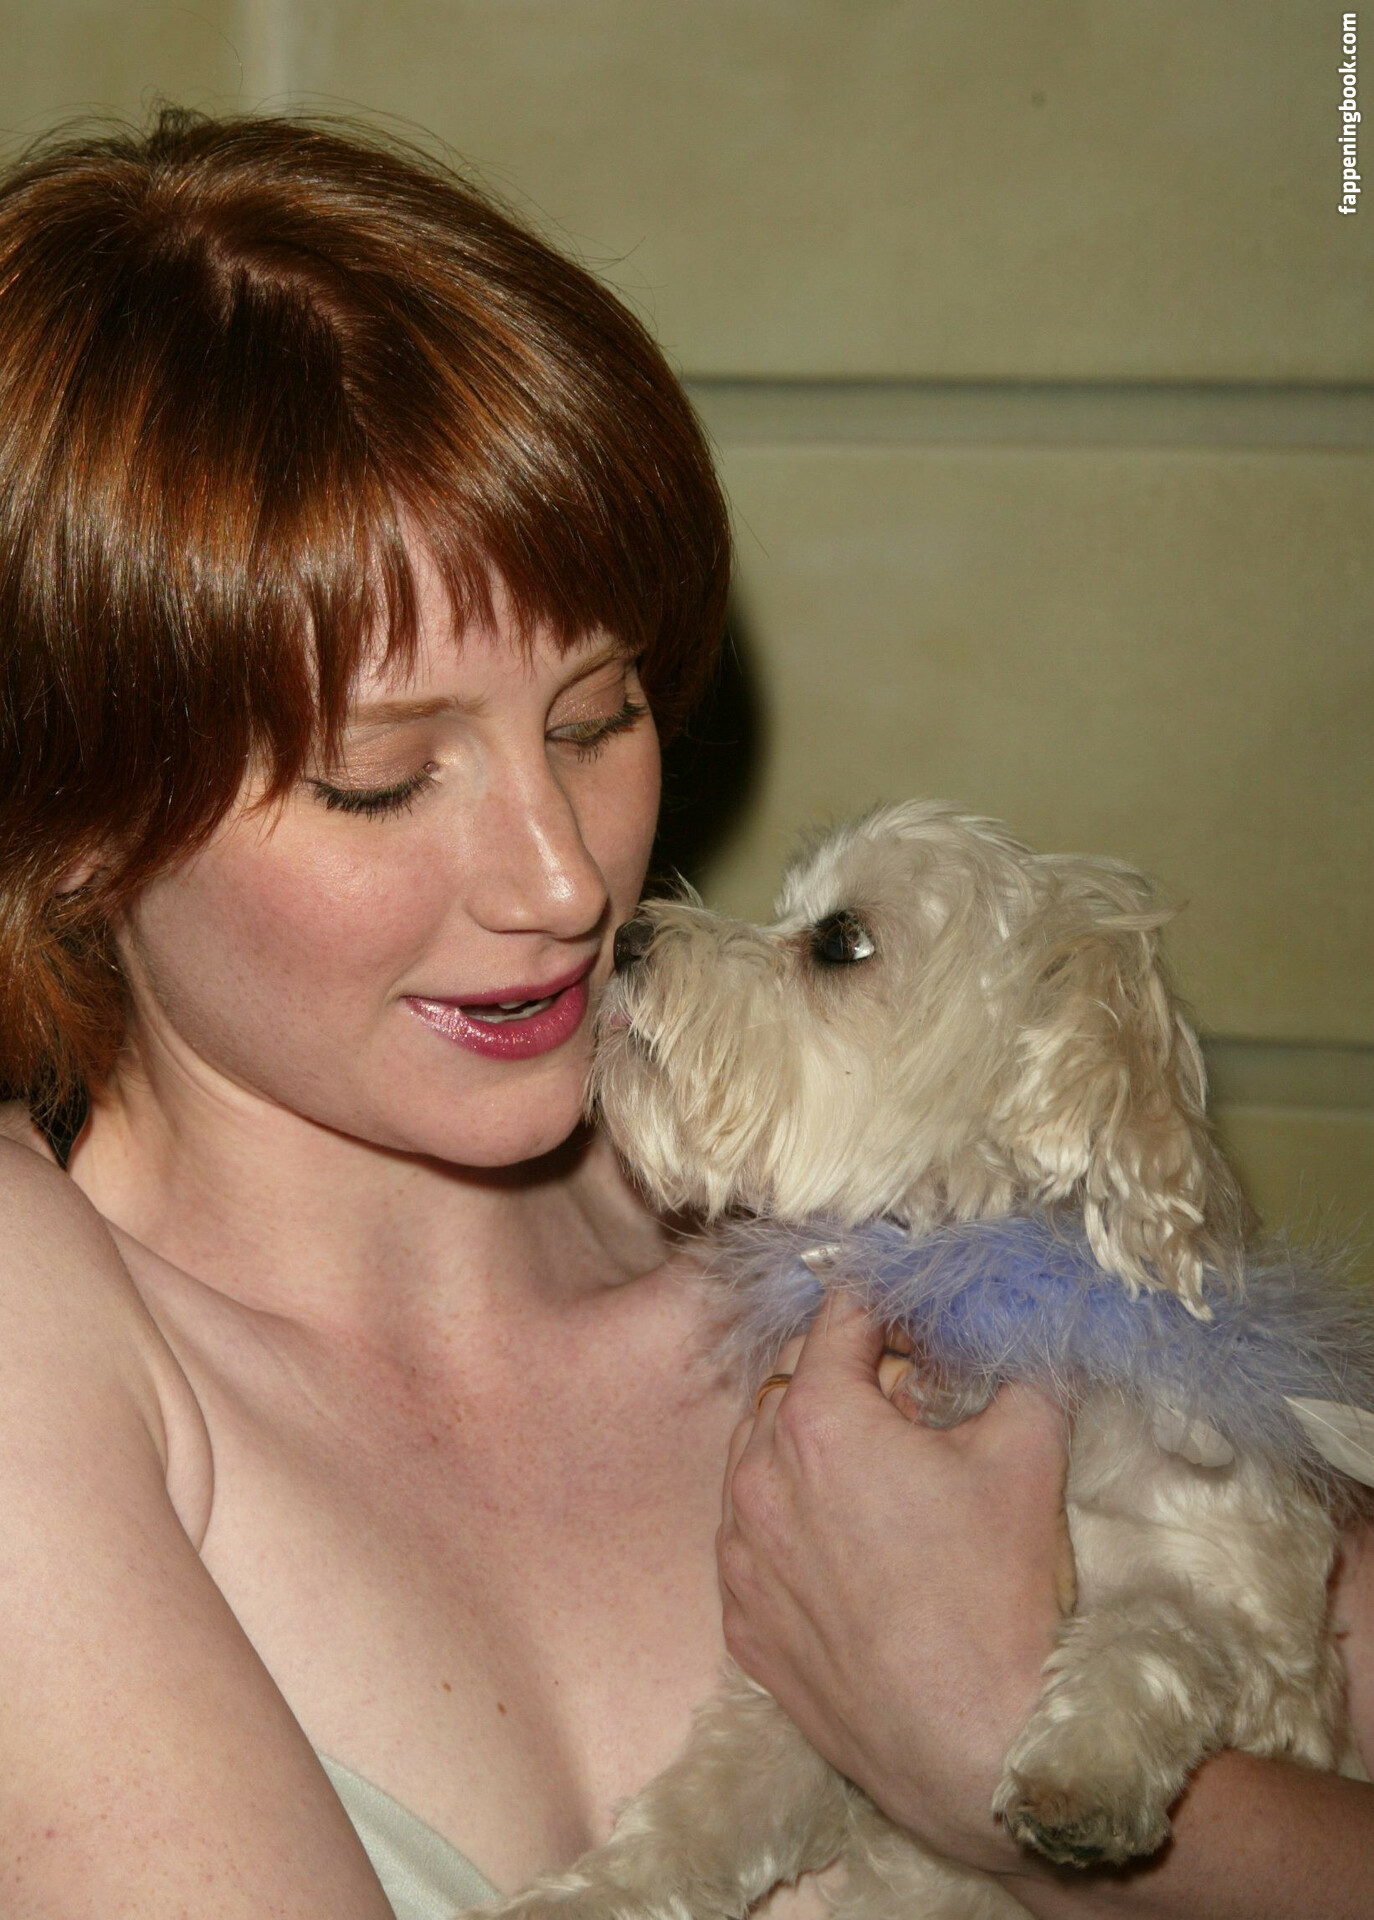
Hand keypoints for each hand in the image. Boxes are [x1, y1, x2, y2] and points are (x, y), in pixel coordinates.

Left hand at [717, 1291, 1069, 1875]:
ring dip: (809, 1447)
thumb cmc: (1002, 1592)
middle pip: (791, 1382)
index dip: (884, 1306)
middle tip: (908, 1393)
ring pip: (758, 1460)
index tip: (916, 1317)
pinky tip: (850, 1546)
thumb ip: (1016, 1365)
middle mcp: (756, 1477)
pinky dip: (791, 1525)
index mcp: (818, 1418)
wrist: (980, 1749)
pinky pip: (752, 1543)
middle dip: (846, 1373)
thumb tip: (1014, 1331)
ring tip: (880, 1473)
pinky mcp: (742, 1625)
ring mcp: (741, 1557)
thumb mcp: (1029, 1447)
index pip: (837, 1316)